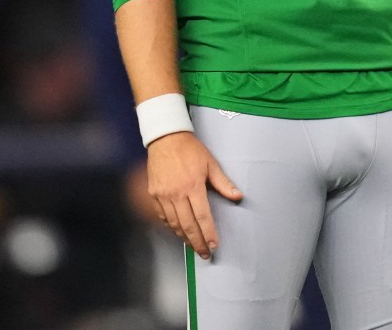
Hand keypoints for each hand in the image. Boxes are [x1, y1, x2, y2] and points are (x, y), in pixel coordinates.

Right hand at [146, 131, 242, 258]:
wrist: (165, 138)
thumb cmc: (190, 149)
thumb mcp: (211, 163)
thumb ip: (224, 183)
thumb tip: (238, 196)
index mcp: (193, 186)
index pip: (202, 217)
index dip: (209, 233)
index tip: (214, 245)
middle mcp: (177, 194)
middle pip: (188, 225)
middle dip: (197, 243)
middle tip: (205, 254)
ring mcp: (163, 195)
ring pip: (174, 224)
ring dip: (184, 238)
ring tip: (193, 246)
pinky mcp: (154, 194)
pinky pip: (163, 217)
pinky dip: (171, 227)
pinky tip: (178, 232)